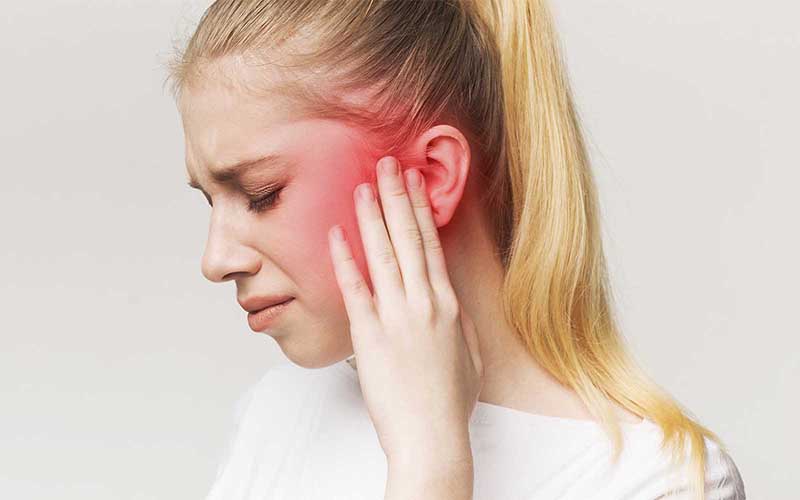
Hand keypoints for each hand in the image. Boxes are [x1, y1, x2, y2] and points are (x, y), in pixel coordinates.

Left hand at [327, 155, 483, 465]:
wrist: (431, 436)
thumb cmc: (450, 402)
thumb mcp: (469, 356)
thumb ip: (459, 324)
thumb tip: (450, 303)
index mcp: (448, 305)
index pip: (432, 245)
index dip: (422, 210)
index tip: (415, 182)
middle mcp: (424, 302)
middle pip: (409, 239)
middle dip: (397, 197)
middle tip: (389, 164)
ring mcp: (396, 316)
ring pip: (384, 254)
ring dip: (372, 216)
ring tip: (363, 185)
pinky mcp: (369, 335)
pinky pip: (355, 289)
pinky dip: (345, 259)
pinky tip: (337, 234)